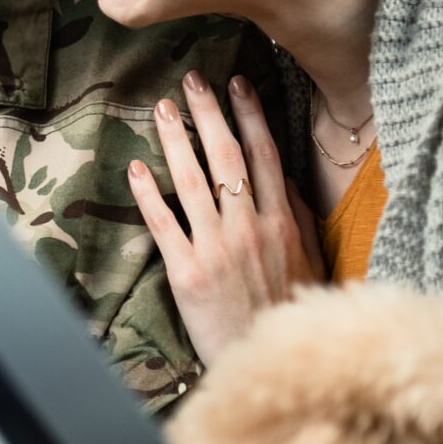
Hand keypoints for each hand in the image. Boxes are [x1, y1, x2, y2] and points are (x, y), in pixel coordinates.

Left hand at [125, 71, 325, 364]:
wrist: (269, 363)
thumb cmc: (286, 314)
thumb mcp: (307, 262)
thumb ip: (296, 217)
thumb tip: (282, 177)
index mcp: (281, 223)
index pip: (264, 156)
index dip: (249, 117)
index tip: (237, 84)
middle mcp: (251, 228)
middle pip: (228, 159)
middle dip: (210, 115)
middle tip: (192, 81)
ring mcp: (218, 249)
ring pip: (194, 183)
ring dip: (177, 142)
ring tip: (162, 110)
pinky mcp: (188, 273)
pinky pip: (165, 225)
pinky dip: (149, 195)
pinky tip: (135, 168)